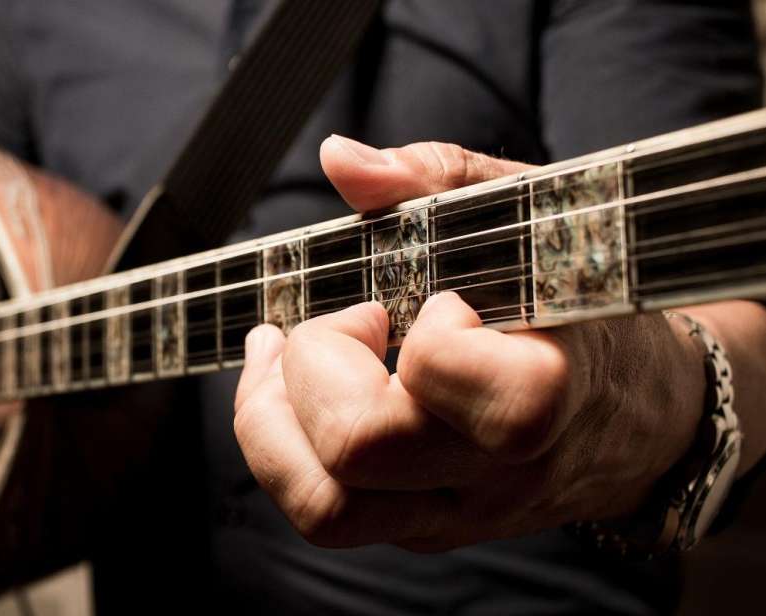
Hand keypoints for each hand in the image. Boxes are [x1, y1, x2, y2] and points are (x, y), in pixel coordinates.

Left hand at [232, 137, 707, 549]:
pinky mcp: (417, 529)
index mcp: (542, 392)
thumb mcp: (531, 217)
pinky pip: (322, 511)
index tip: (441, 302)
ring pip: (321, 509)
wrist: (644, 413)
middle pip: (356, 452)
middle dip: (312, 367)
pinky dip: (279, 444)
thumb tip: (342, 161)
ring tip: (279, 358)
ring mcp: (451, 513)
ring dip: (268, 422)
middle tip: (351, 322)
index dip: (419, 333)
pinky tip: (293, 387)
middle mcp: (493, 474)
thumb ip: (438, 179)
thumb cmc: (580, 302)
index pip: (443, 379)